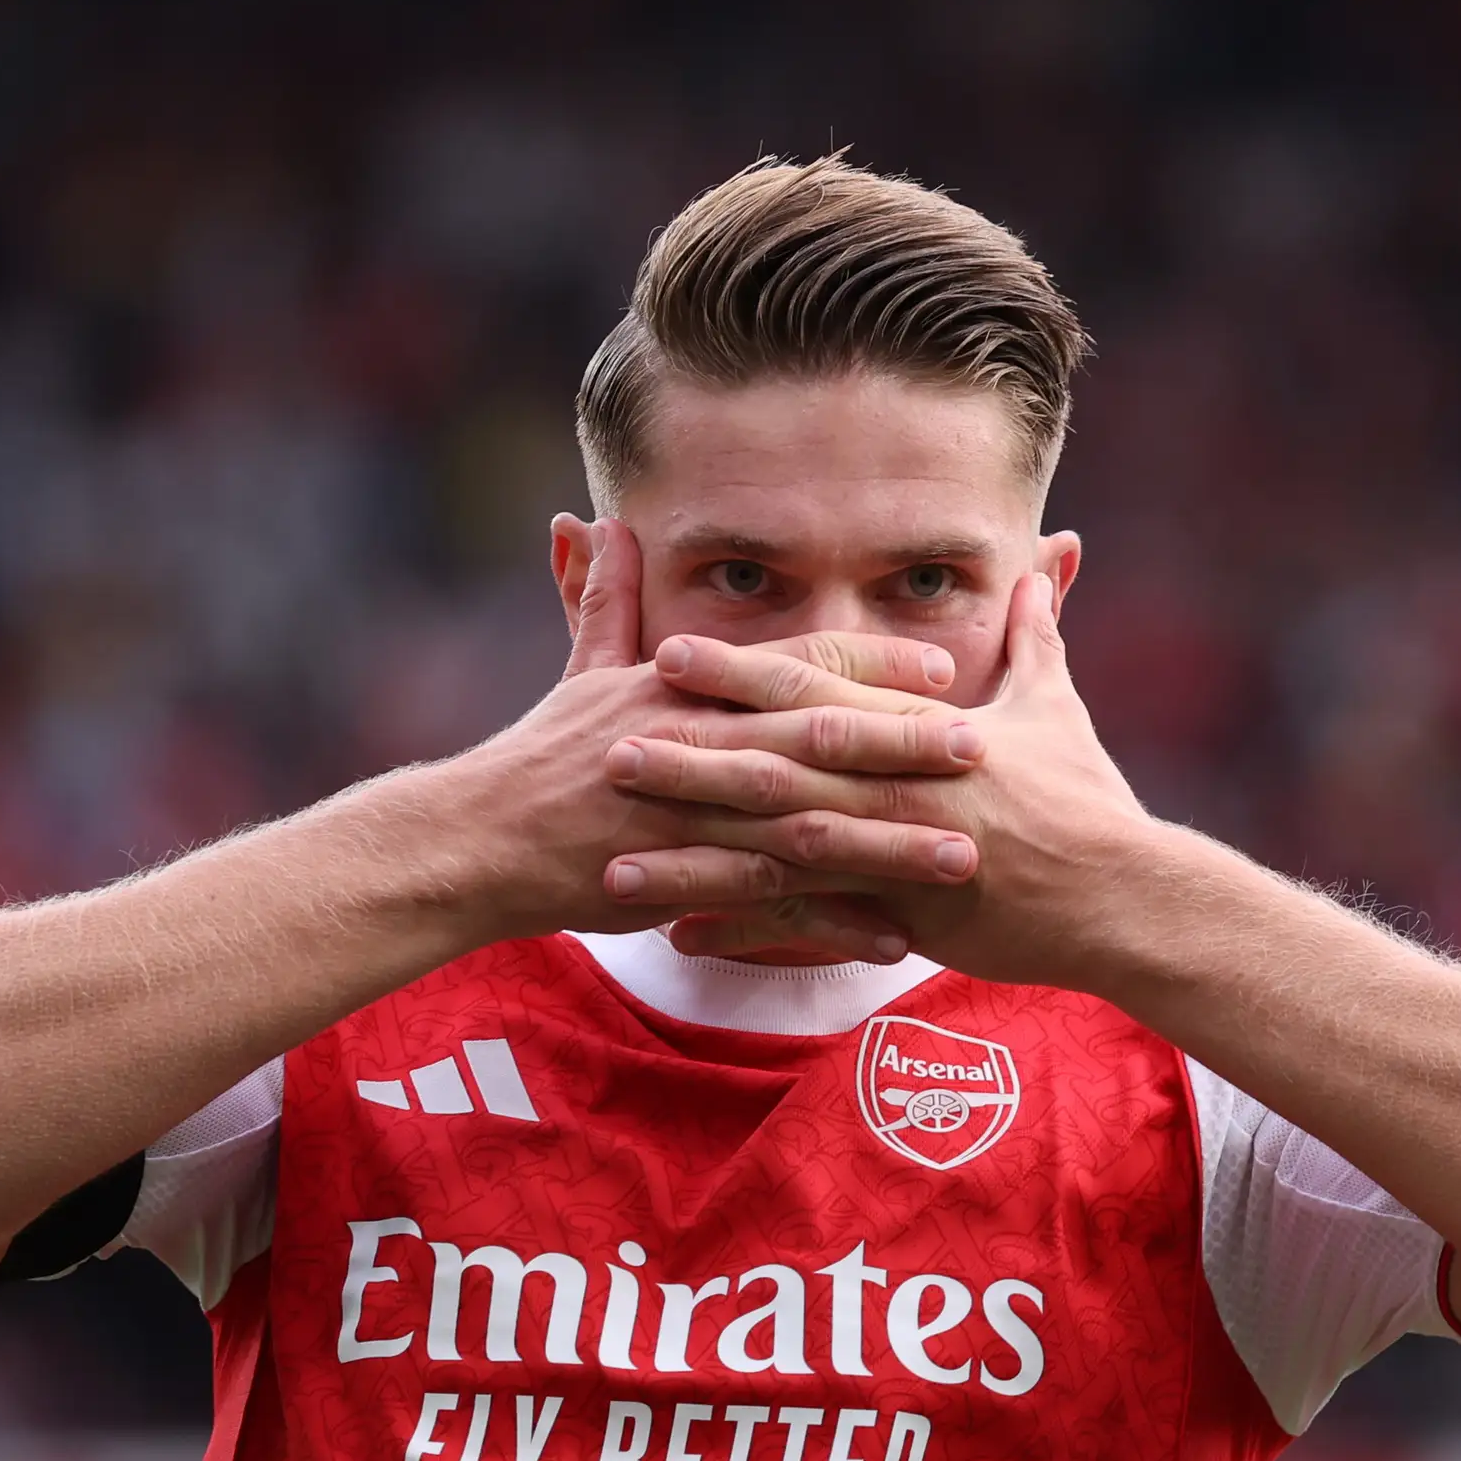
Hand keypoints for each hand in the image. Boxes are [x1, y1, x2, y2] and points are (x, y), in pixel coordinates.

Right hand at [430, 522, 981, 956]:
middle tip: (982, 749)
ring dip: (890, 843)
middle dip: (903, 745)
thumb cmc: (539, 758)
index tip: (944, 667)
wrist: (478, 842)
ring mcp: (690, 819)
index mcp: (686, 692)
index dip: (872, 667)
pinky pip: (770, 908)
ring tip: (963, 853)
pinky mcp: (680, 885)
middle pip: (816, 741)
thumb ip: (606, 602)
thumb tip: (597, 522)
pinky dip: (832, 924)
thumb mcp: (579, 671)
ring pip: (808, 829)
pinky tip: (892, 938)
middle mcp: (696, 747)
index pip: (794, 667)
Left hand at [610, 573, 1168, 989]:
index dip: (737, 674)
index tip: (667, 655)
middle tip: (604, 745)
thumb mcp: (1060, 708)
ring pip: (775, 850)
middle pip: (774, 764)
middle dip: (687, 754)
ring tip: (614, 860)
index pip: (813, 690)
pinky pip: (808, 927)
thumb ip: (1037, 636)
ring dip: (691, 855)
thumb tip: (1048, 561)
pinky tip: (678, 940)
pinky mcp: (904, 916)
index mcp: (919, 730)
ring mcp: (896, 852)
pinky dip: (742, 933)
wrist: (1126, 895)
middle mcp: (896, 785)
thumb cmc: (1091, 802)